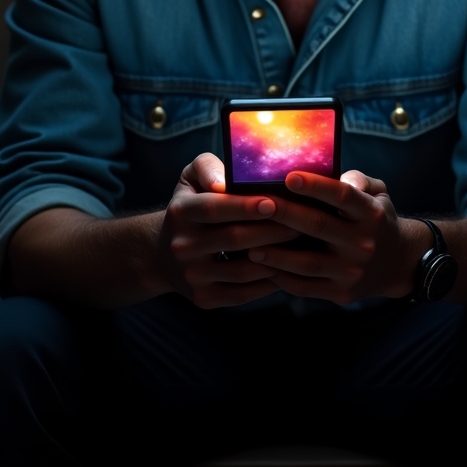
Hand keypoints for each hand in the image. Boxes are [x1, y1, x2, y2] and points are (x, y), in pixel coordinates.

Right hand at [157, 153, 302, 308]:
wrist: (163, 253)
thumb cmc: (191, 205)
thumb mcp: (190, 178)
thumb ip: (207, 168)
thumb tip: (224, 182)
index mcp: (181, 211)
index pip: (215, 208)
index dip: (245, 206)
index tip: (275, 201)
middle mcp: (182, 246)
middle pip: (234, 239)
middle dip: (273, 230)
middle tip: (303, 222)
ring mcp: (192, 276)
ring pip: (243, 270)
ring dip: (277, 257)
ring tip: (301, 244)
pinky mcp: (203, 298)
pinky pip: (243, 293)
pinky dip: (268, 282)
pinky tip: (287, 267)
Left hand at [247, 171, 427, 303]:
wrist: (398, 263)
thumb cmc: (377, 220)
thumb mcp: (378, 193)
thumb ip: (358, 179)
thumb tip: (338, 175)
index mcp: (371, 213)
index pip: (342, 195)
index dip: (316, 186)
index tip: (290, 176)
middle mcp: (363, 243)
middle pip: (318, 226)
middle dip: (285, 214)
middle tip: (258, 204)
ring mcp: (352, 271)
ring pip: (307, 263)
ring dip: (276, 254)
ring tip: (250, 245)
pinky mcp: (342, 292)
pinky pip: (306, 287)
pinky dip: (282, 278)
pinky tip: (264, 267)